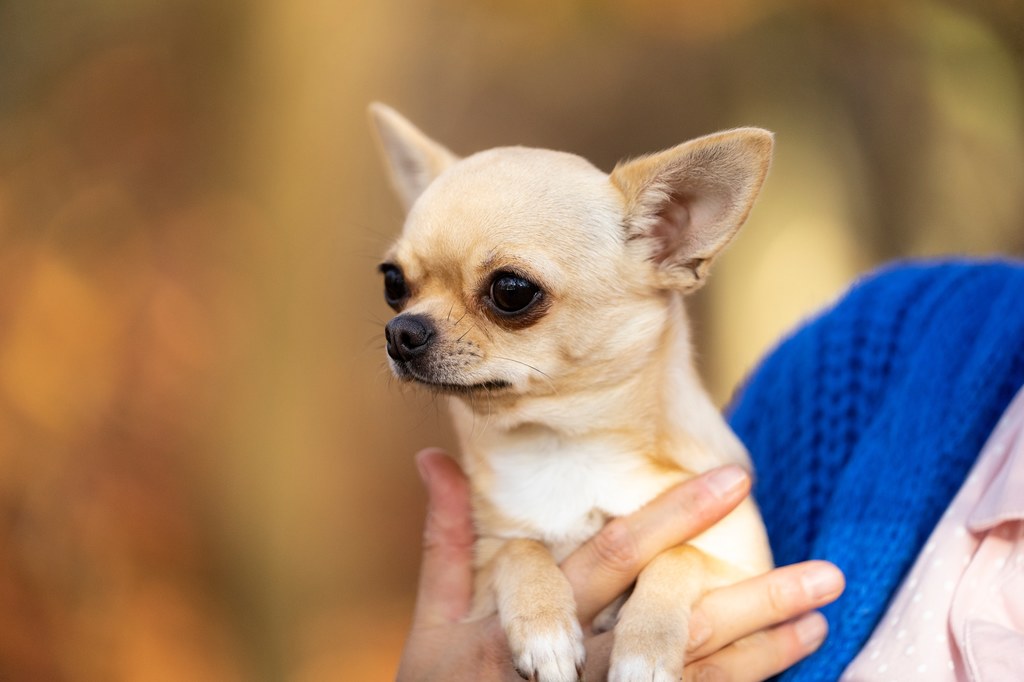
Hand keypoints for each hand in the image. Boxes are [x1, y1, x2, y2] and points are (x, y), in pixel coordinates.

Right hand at [396, 448, 844, 681]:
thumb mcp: (434, 624)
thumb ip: (447, 540)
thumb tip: (435, 458)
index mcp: (528, 625)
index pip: (611, 561)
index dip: (671, 518)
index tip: (732, 479)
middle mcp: (578, 672)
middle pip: (679, 628)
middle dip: (755, 599)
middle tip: (826, 572)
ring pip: (700, 676)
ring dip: (767, 646)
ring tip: (821, 610)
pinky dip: (747, 681)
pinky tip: (788, 656)